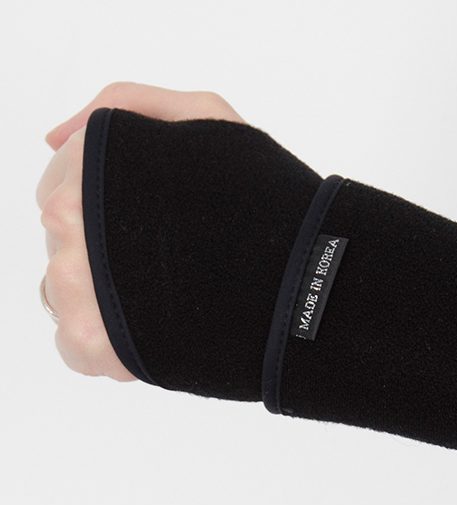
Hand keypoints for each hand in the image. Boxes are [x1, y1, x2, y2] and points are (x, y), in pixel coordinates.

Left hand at [37, 82, 245, 379]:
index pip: (58, 185)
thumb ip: (127, 104)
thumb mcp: (205, 117)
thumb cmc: (258, 200)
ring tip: (163, 291)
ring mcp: (75, 289)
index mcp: (92, 170)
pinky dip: (103, 339)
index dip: (102, 203)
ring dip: (103, 293)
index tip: (146, 217)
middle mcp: (71, 227)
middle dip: (105, 247)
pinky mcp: (92, 345)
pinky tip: (146, 325)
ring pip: (61, 291)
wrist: (299, 279)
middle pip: (61, 240)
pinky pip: (71, 344)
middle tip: (164, 255)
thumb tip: (55, 138)